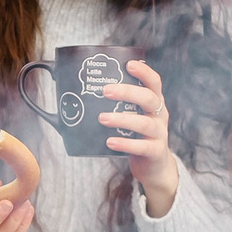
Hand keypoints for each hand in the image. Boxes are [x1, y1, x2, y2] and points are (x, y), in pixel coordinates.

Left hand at [98, 60, 179, 215]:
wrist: (154, 166)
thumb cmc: (136, 136)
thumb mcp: (132, 117)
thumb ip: (114, 107)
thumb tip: (71, 98)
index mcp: (155, 102)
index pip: (154, 82)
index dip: (144, 72)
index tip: (128, 64)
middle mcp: (160, 115)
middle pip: (149, 99)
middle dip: (127, 92)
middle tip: (106, 91)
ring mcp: (159, 134)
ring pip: (144, 123)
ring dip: (122, 119)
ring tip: (102, 118)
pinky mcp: (155, 152)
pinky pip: (142, 147)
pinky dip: (125, 144)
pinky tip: (110, 142)